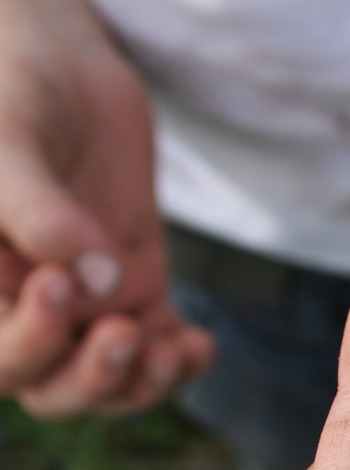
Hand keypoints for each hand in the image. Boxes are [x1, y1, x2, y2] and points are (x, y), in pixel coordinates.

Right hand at [0, 0, 212, 416]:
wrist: (62, 73)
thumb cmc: (12, 101)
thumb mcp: (9, 146)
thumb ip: (38, 211)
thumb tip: (95, 282)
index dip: (27, 342)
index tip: (57, 286)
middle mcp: (22, 310)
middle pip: (49, 386)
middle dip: (90, 378)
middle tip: (125, 334)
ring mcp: (83, 309)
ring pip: (105, 382)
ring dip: (140, 382)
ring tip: (171, 352)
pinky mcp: (136, 295)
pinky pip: (158, 349)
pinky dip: (182, 361)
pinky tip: (201, 346)